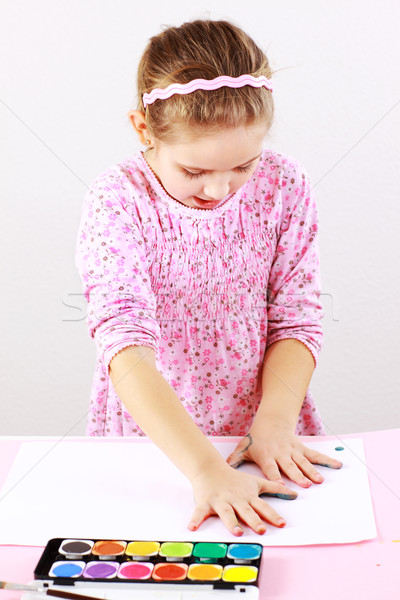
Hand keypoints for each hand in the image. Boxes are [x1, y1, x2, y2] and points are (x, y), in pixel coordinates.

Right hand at [187, 462, 296, 535]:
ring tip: (236, 532)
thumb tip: (295, 494)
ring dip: (232, 522)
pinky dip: (195, 520)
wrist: (210, 468)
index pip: (262, 507)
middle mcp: (236, 500)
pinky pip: (200, 513)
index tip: (281, 524)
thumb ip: (275, 489)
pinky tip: (192, 528)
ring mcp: (221, 502)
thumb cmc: (235, 479)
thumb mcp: (256, 482)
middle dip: (254, 520)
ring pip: (227, 514)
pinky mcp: (206, 503)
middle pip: (246, 512)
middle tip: (261, 529)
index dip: (272, 515)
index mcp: (247, 497)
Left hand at [226, 425, 342, 487]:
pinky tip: (338, 465)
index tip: (282, 486)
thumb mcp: (244, 447)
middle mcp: (281, 454)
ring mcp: (293, 451)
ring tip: (319, 480)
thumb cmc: (256, 439)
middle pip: (290, 467)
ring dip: (311, 471)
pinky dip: (327, 460)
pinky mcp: (301, 449)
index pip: (271, 468)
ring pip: (303, 462)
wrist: (271, 422)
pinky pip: (315, 455)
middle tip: (305, 485)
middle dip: (297, 476)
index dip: (276, 477)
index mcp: (267, 456)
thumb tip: (223, 469)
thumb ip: (236, 460)